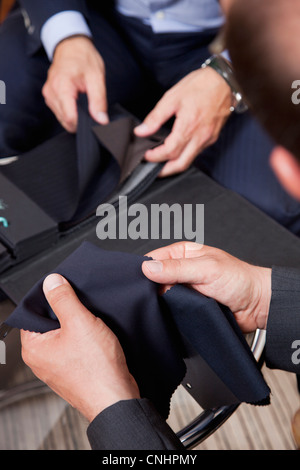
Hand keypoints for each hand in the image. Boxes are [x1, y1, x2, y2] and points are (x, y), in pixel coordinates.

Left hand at [21, 274, 139, 422]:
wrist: (116, 397)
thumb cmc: (96, 369)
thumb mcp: (79, 322)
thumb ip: (63, 298)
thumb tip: (52, 281)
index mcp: (33, 348)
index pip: (32, 312)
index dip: (50, 299)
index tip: (65, 292)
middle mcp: (41, 359)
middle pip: (49, 322)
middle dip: (66, 312)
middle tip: (82, 310)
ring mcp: (57, 366)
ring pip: (64, 334)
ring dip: (78, 326)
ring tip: (91, 325)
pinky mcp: (73, 370)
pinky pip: (75, 346)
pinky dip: (85, 339)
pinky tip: (97, 338)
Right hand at [42, 36, 108, 132]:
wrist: (71, 45)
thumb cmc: (83, 58)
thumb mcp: (97, 77)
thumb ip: (99, 101)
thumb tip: (102, 120)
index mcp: (62, 86)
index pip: (70, 118)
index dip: (84, 123)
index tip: (94, 117)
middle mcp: (51, 92)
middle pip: (66, 121)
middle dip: (80, 120)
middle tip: (90, 107)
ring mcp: (48, 95)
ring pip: (62, 119)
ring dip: (75, 116)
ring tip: (82, 100)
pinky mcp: (49, 97)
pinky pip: (59, 113)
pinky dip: (69, 111)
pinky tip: (76, 101)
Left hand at [134, 67, 231, 176]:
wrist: (225, 80)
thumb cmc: (200, 85)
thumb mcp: (172, 97)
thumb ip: (155, 117)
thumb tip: (141, 131)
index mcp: (188, 126)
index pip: (169, 152)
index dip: (155, 157)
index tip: (146, 155)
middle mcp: (200, 137)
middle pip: (181, 164)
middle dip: (165, 171)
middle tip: (153, 170)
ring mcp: (208, 139)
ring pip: (190, 160)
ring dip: (175, 165)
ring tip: (162, 162)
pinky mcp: (213, 137)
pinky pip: (197, 152)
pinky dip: (185, 156)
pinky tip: (178, 151)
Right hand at [142, 242, 271, 332]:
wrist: (257, 306)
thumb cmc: (239, 280)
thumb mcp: (206, 269)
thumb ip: (177, 268)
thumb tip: (148, 267)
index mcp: (183, 253)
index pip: (155, 258)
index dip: (146, 269)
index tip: (140, 280)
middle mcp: (181, 270)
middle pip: (155, 279)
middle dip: (153, 288)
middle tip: (159, 295)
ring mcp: (183, 290)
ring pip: (161, 297)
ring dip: (163, 302)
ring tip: (170, 304)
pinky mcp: (187, 307)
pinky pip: (171, 311)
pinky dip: (170, 314)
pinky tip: (172, 315)